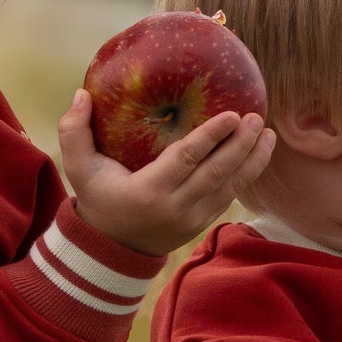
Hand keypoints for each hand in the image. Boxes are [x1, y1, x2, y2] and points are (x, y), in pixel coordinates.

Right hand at [60, 90, 276, 257]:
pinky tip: (257, 153)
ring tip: (267, 133)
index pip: (186, 160)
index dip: (211, 137)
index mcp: (148, 192)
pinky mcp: (202, 224)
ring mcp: (192, 219)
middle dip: (241, 146)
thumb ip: (73, 131)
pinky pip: (228, 197)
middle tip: (256, 118)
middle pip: (216, 174)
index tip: (233, 115)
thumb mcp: (78, 168)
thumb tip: (81, 94)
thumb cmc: (97, 199)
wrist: (111, 248)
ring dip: (252, 161)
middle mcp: (175, 208)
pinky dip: (246, 175)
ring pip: (229, 188)